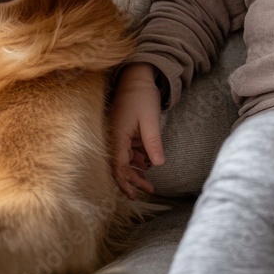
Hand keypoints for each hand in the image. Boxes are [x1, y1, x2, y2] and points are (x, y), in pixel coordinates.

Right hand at [110, 63, 165, 199]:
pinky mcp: (124, 130)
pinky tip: (147, 163)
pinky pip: (128, 150)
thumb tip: (158, 164)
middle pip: (120, 165)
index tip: (133, 195)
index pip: (118, 165)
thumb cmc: (143, 97)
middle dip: (132, 180)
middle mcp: (115, 137)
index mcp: (117, 136)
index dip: (125, 182)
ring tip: (149, 182)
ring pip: (125, 159)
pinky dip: (137, 158)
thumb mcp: (151, 120)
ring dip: (136, 170)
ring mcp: (119, 134)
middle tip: (146, 191)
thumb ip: (153, 143)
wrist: (137, 78)